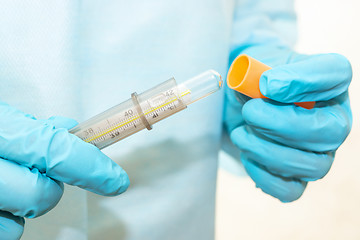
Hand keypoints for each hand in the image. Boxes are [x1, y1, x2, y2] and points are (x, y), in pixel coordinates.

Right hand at [0, 102, 129, 239]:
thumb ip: (32, 128)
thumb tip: (69, 131)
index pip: (56, 150)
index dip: (91, 167)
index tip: (117, 181)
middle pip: (41, 195)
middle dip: (49, 188)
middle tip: (36, 174)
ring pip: (21, 223)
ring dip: (24, 207)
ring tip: (5, 185)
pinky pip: (4, 236)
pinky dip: (6, 222)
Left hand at [224, 47, 351, 201]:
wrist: (242, 103)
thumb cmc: (255, 82)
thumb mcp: (256, 65)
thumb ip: (264, 71)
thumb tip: (271, 88)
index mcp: (327, 82)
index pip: (335, 73)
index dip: (303, 79)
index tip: (268, 83)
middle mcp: (333, 119)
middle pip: (330, 131)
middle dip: (281, 124)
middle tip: (249, 112)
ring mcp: (319, 153)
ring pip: (313, 167)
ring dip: (267, 150)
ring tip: (241, 134)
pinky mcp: (298, 177)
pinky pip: (291, 191)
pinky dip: (264, 176)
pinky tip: (247, 156)